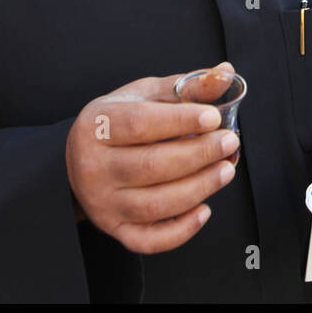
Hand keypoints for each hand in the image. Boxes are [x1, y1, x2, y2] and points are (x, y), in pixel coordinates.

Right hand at [65, 62, 238, 253]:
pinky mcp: (115, 228)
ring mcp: (103, 202)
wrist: (81, 158)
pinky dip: (180, 230)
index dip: (180, 120)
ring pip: (154, 204)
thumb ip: (186, 87)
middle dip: (198, 154)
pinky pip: (148, 240)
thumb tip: (225, 73)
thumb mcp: (146, 95)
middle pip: (151, 165)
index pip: (140, 124)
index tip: (214, 117)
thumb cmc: (120, 121)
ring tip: (226, 170)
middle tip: (229, 142)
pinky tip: (204, 209)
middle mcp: (94, 167)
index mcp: (97, 126)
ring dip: (198, 188)